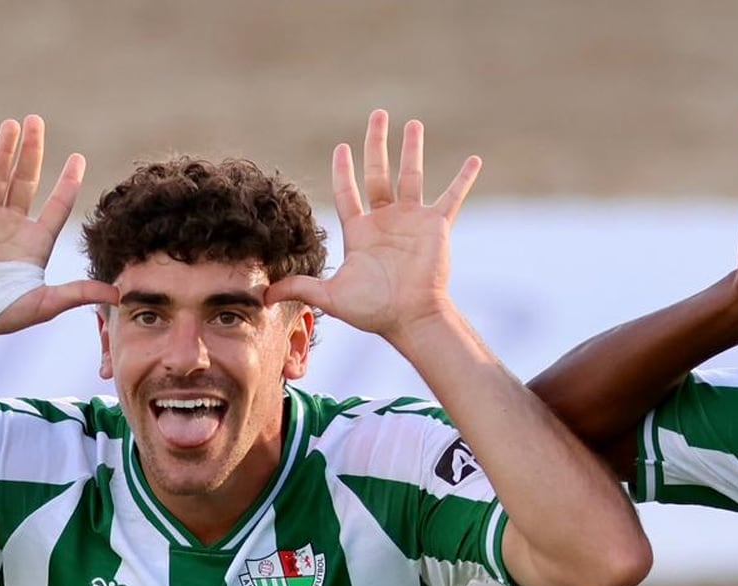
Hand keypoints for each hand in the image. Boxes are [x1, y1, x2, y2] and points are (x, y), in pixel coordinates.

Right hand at [0, 115, 115, 335]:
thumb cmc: (3, 314)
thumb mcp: (46, 303)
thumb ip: (79, 293)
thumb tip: (119, 293)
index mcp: (36, 241)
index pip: (58, 205)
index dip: (69, 182)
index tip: (78, 158)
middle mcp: (13, 225)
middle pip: (27, 180)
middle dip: (33, 152)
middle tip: (37, 120)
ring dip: (3, 151)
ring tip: (12, 124)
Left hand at [265, 111, 478, 338]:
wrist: (410, 318)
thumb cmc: (374, 310)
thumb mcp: (330, 296)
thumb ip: (300, 287)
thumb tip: (263, 294)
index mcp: (360, 231)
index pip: (348, 191)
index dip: (344, 170)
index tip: (342, 148)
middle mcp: (385, 220)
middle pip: (378, 172)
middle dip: (376, 143)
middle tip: (377, 115)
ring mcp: (412, 220)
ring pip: (411, 175)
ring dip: (412, 149)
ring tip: (412, 123)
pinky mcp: (436, 226)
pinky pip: (452, 196)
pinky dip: (464, 179)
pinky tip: (475, 160)